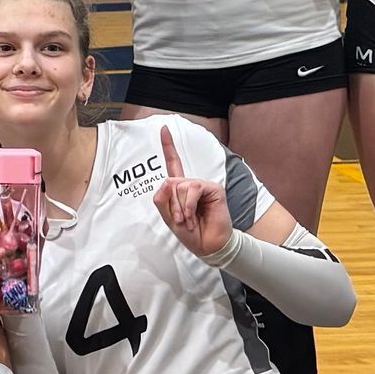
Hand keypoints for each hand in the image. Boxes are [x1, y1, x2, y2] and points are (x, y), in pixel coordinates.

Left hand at [152, 125, 234, 260]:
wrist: (208, 245)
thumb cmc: (191, 232)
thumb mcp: (169, 218)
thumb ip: (162, 200)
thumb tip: (165, 182)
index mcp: (180, 189)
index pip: (173, 164)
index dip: (168, 146)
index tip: (164, 128)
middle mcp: (191, 184)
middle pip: (170, 182)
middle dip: (171, 204)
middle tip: (181, 219)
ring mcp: (202, 185)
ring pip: (180, 186)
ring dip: (180, 207)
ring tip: (188, 219)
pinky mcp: (213, 188)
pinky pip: (193, 189)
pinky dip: (189, 205)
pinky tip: (193, 215)